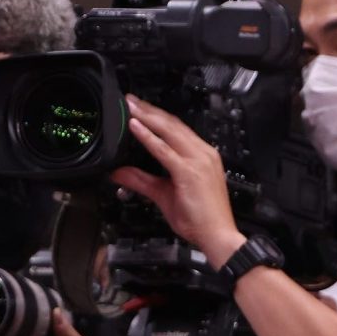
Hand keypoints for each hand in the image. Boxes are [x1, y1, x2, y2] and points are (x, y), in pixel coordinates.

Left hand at [111, 96, 242, 258]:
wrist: (217, 236)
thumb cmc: (200, 218)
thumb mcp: (163, 195)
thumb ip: (141, 180)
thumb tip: (119, 172)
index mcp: (202, 156)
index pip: (178, 129)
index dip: (158, 117)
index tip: (141, 109)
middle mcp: (202, 154)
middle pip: (173, 124)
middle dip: (150, 110)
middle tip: (131, 100)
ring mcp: (198, 161)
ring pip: (169, 131)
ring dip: (148, 117)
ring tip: (131, 107)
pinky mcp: (189, 172)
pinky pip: (165, 150)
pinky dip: (149, 137)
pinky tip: (136, 127)